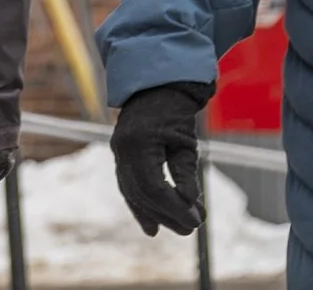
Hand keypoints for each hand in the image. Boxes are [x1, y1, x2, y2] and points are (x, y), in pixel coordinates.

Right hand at [110, 81, 211, 236]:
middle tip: (191, 228)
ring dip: (156, 214)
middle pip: (142, 194)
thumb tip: (189, 202)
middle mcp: (122, 150)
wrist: (154, 85)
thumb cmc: (174, 110)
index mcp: (139, 143)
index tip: (194, 220)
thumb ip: (185, 172)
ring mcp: (118, 152)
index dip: (174, 207)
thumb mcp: (186, 140)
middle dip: (168, 214)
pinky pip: (127, 186)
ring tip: (180, 228)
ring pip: (133, 193)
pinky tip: (152, 225)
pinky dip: (140, 206)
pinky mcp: (121, 156)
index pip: (154, 187)